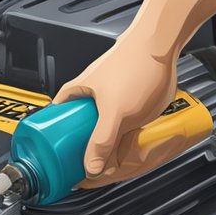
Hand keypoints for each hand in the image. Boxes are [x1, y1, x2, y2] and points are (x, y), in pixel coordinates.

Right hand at [53, 36, 185, 186]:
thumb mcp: (113, 111)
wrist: (162, 46)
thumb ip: (102, 140)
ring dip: (103, 145)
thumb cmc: (134, 65)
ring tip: (107, 160)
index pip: (53, 122)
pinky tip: (124, 146)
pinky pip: (117, 126)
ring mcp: (106, 99)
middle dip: (83, 149)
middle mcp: (87, 97)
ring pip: (98, 129)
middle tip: (87, 165)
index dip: (54, 143)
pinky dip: (119, 137)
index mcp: (73, 94)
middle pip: (78, 130)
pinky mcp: (125, 102)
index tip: (57, 161)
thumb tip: (91, 168)